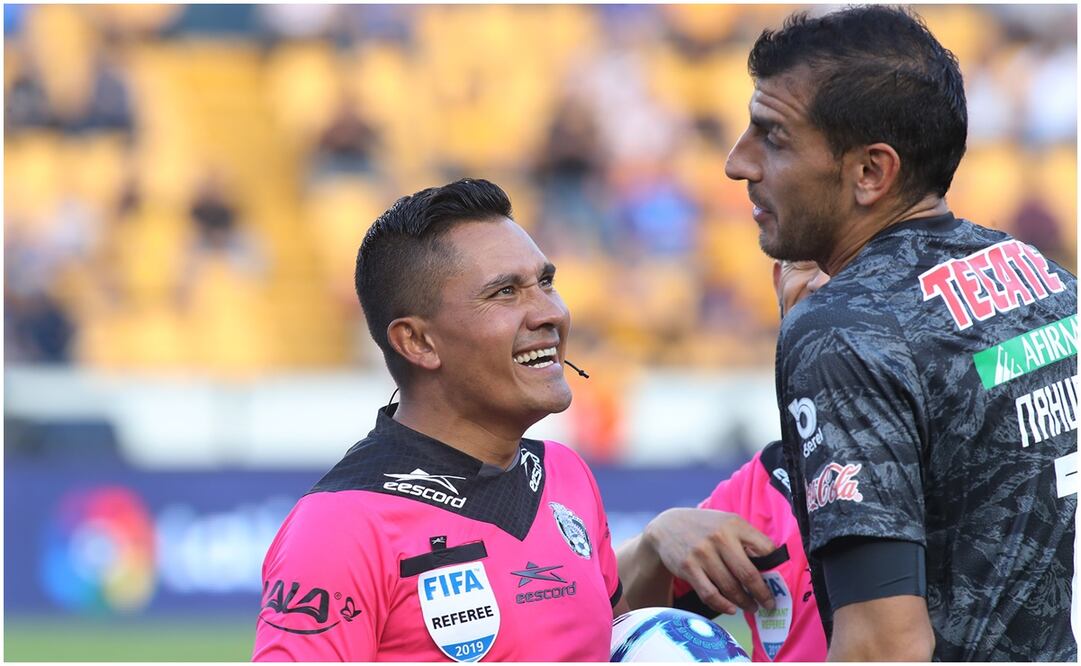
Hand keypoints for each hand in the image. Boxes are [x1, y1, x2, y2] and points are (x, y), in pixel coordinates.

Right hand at [643, 508, 776, 614]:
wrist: (667, 527)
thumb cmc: (705, 527)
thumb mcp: (726, 523)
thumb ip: (746, 539)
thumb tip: (772, 566)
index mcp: (734, 524)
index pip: (765, 549)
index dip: (775, 570)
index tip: (780, 584)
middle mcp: (719, 537)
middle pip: (749, 574)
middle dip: (763, 594)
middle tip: (769, 605)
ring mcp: (702, 553)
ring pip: (730, 587)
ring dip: (745, 602)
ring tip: (751, 607)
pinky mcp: (688, 567)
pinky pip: (710, 594)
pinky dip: (724, 605)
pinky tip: (732, 608)